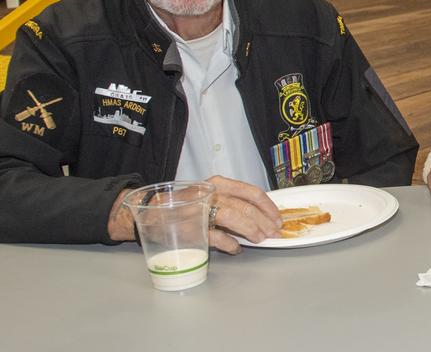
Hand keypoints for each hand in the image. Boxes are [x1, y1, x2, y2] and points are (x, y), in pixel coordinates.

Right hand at [107, 176, 280, 253]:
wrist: (150, 210)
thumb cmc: (184, 203)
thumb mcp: (208, 193)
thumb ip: (230, 200)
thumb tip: (259, 216)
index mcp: (217, 183)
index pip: (251, 192)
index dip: (268, 207)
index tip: (277, 218)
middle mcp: (209, 194)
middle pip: (245, 207)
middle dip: (264, 221)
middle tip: (273, 232)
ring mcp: (199, 211)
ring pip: (233, 218)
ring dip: (251, 230)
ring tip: (259, 239)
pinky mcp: (189, 229)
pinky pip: (216, 238)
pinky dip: (230, 244)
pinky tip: (236, 249)